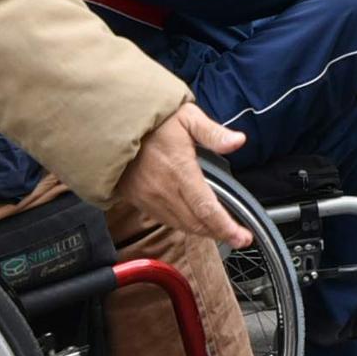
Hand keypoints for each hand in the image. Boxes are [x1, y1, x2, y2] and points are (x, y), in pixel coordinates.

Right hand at [114, 102, 249, 248]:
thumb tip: (238, 140)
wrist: (113, 126)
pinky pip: (166, 220)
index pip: (206, 209)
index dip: (226, 228)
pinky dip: (184, 225)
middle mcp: (164, 190)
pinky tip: (195, 221)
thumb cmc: (153, 121)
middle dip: (220, 233)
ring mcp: (150, 198)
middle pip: (196, 223)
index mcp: (180, 171)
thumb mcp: (187, 117)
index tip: (243, 237)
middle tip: (239, 238)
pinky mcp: (139, 201)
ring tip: (221, 231)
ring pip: (181, 225)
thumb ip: (213, 133)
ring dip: (203, 232)